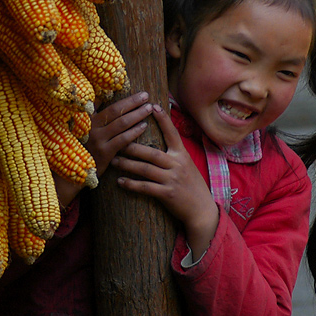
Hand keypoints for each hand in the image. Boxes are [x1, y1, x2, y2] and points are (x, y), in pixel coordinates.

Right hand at [53, 92, 152, 207]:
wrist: (74, 171)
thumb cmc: (84, 148)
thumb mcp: (85, 129)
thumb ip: (93, 113)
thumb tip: (103, 97)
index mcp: (88, 119)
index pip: (110, 105)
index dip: (127, 99)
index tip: (141, 94)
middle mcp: (91, 127)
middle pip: (116, 111)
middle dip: (133, 102)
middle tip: (147, 97)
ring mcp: (97, 139)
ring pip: (121, 124)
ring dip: (137, 115)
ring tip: (148, 109)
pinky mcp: (104, 152)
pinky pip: (122, 139)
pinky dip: (134, 132)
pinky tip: (143, 126)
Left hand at [110, 103, 218, 252]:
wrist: (201, 209)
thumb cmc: (191, 185)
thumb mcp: (187, 165)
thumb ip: (174, 153)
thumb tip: (160, 139)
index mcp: (182, 155)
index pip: (172, 133)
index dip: (163, 120)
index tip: (152, 106)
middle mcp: (177, 164)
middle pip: (151, 152)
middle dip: (132, 147)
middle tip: (117, 141)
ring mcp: (172, 179)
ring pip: (145, 169)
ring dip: (127, 165)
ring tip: (113, 160)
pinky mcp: (167, 194)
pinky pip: (145, 187)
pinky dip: (131, 184)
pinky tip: (120, 182)